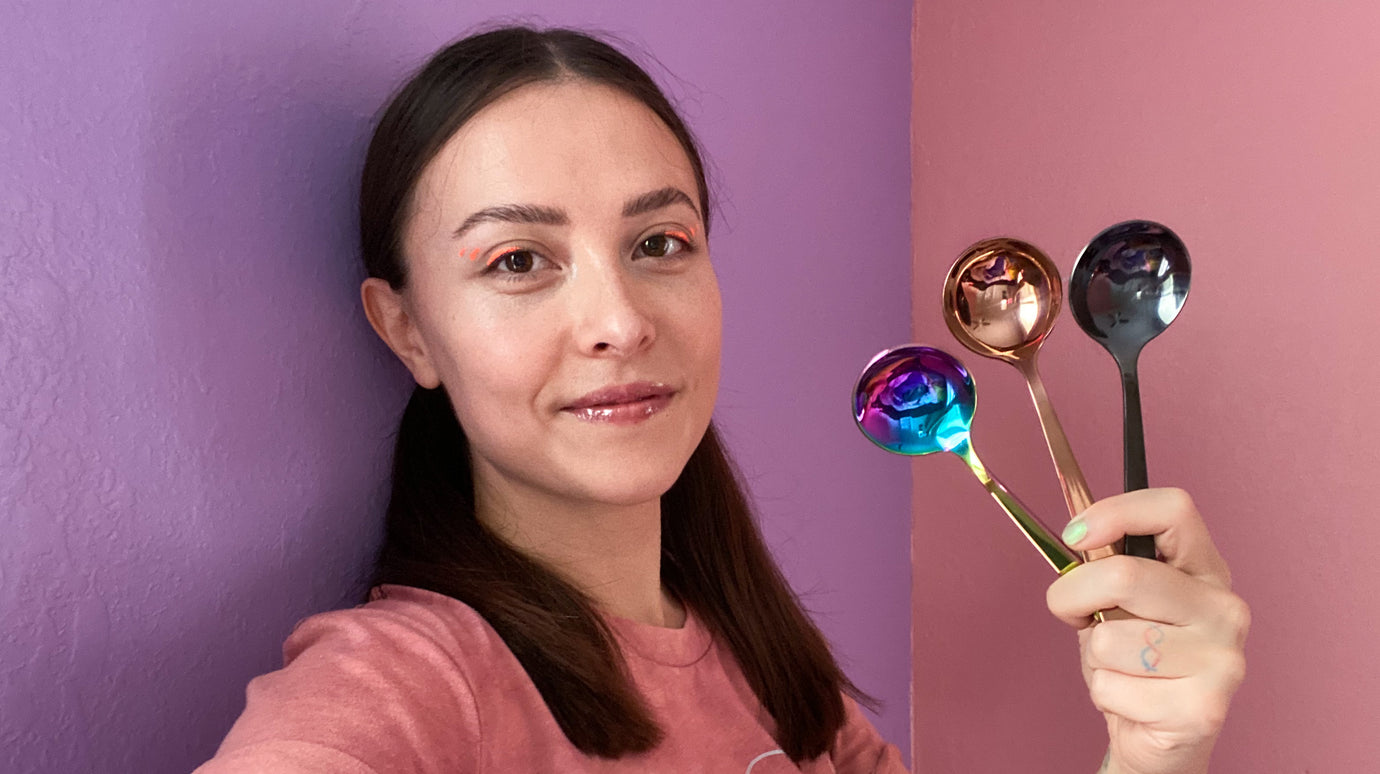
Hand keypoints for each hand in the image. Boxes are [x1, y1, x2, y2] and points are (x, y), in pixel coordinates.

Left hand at [1045, 488, 1248, 773]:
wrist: (1157, 738)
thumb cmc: (1132, 661)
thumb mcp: (1117, 603)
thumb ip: (1106, 566)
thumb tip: (1079, 536)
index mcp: (1206, 570)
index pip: (1174, 509)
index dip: (1115, 512)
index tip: (1075, 535)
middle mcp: (1225, 609)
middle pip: (1125, 575)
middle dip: (1073, 596)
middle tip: (1074, 614)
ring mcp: (1223, 660)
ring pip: (1110, 639)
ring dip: (1094, 657)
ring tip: (1120, 669)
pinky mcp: (1205, 708)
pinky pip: (1113, 686)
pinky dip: (1104, 695)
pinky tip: (1133, 702)